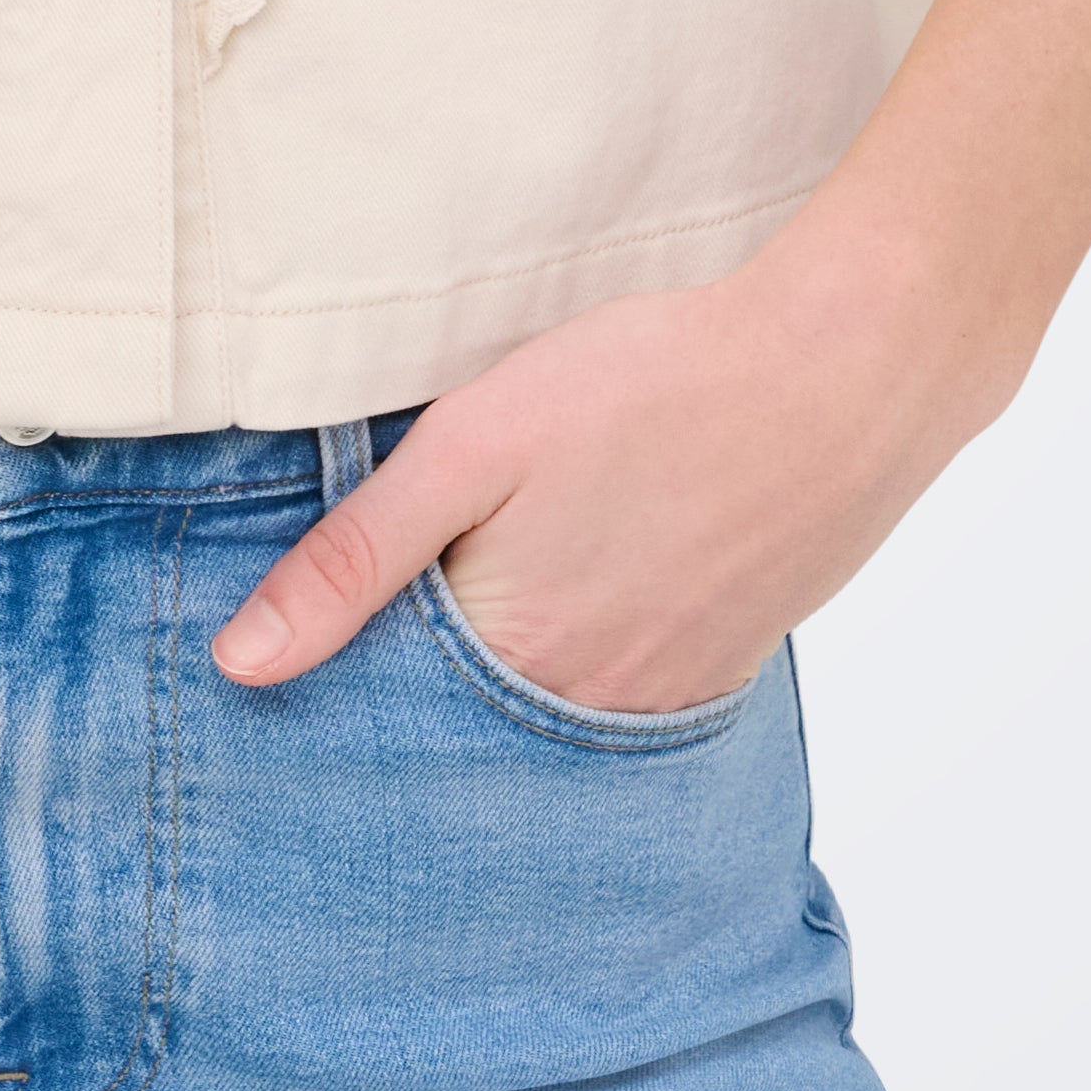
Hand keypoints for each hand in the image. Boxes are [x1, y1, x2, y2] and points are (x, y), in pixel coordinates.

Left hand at [210, 0, 1090, 709]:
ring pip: (557, 708)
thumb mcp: (473, 445)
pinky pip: (634, 685)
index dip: (348, 681)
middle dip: (428, 689)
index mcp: (518, 661)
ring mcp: (675, 691)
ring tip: (503, 585)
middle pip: (478, 726)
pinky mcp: (732, 658)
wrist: (852, 365)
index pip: (395, 718)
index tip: (311, 656)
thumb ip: (355, 560)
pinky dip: (595, 652)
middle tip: (406, 609)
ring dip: (517, 669)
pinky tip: (594, 577)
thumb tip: (239, 666)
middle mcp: (595, 708)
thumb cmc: (655, 383)